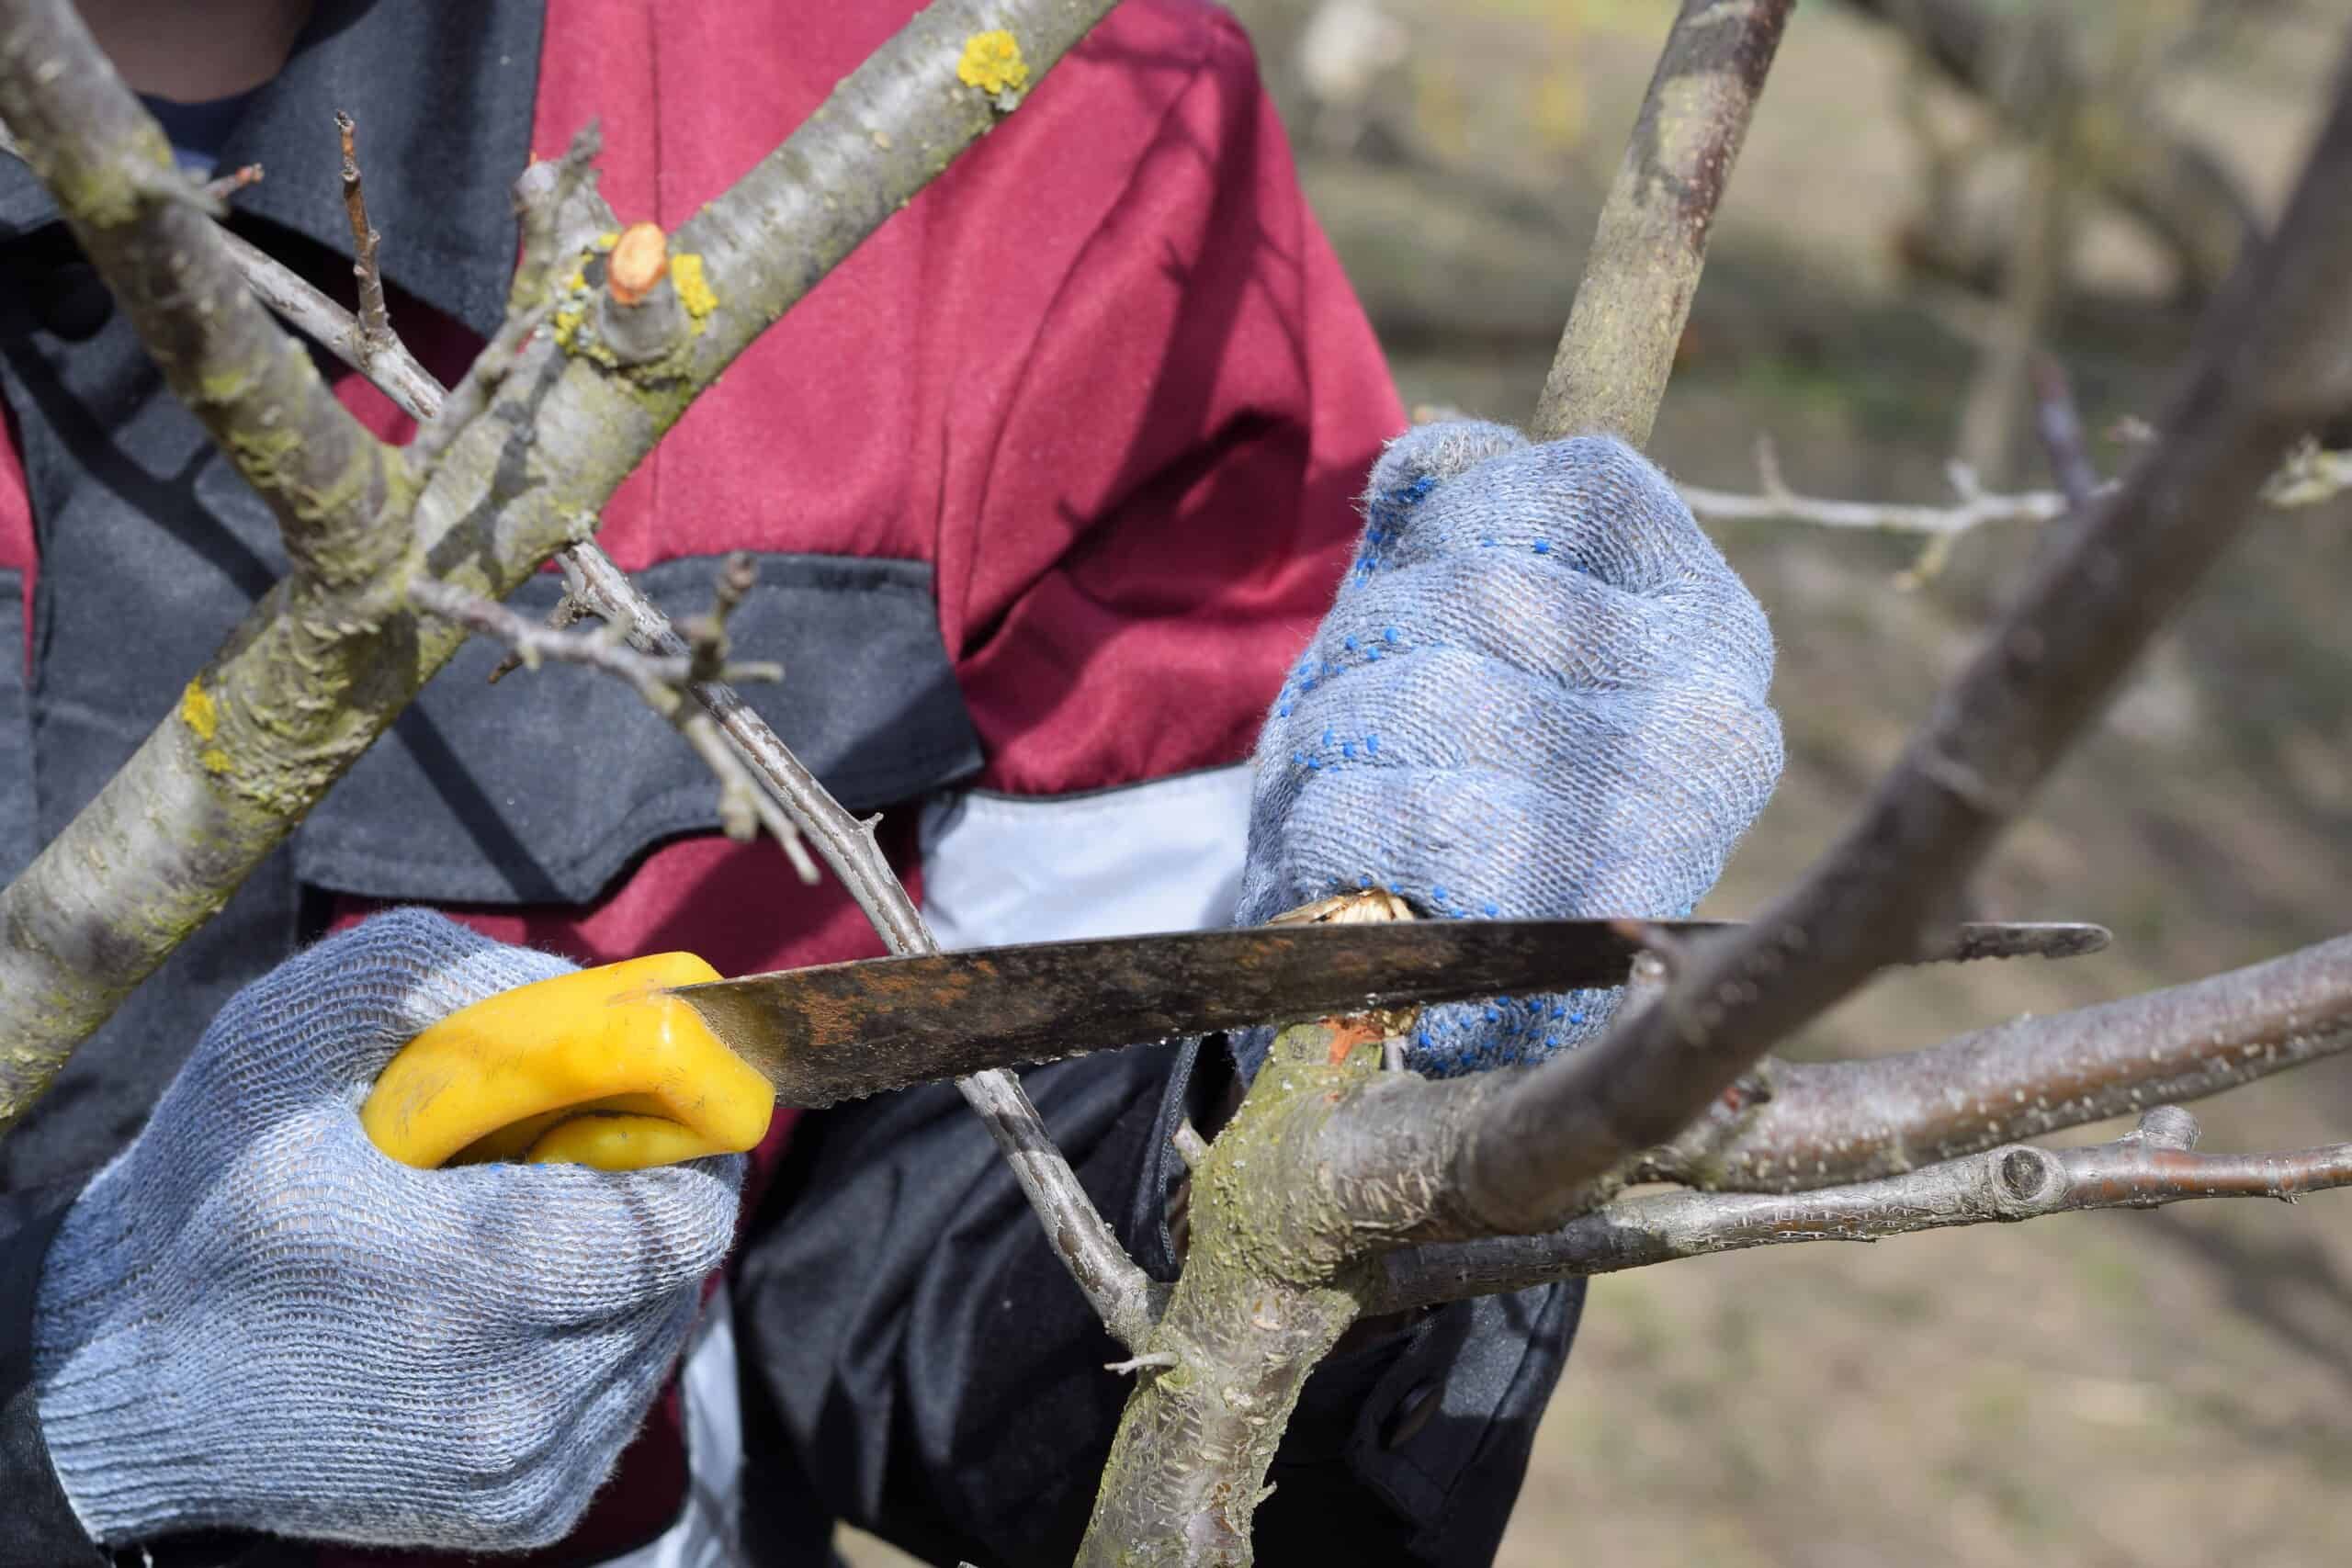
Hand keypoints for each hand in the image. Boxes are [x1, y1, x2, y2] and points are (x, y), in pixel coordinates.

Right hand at [32, 909, 743, 1549]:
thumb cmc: (210, 1187)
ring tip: (508, 1235)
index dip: (677, 1145)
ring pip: (659, 1333)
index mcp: (460, 1275)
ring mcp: (515, 1469)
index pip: (680, 1213)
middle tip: (566, 1161)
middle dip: (646, 1197)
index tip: (634, 1108)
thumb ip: (449, 979)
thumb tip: (611, 994)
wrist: (120, 1375)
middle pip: (682, 1270)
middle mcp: (501, 1397)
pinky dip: (587, 1343)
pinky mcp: (521, 1513)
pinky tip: (494, 1312)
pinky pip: (621, 1401)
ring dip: (618, 1271)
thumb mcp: (288, 1039)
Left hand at [1237, 422, 1781, 1073]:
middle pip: (1474, 589)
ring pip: (1415, 693)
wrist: (1447, 1008)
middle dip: (1369, 647)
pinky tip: (1346, 868)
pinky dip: (1322, 830)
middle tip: (1359, 721)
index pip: (1578, 483)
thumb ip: (1457, 514)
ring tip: (1349, 797)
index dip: (1461, 514)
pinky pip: (1380, 811)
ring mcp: (1649, 823)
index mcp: (1712, 632)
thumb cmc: (1454, 784)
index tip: (1421, 581)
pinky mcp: (1552, 918)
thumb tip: (1432, 451)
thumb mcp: (1459, 627)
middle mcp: (1714, 720)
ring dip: (1329, 740)